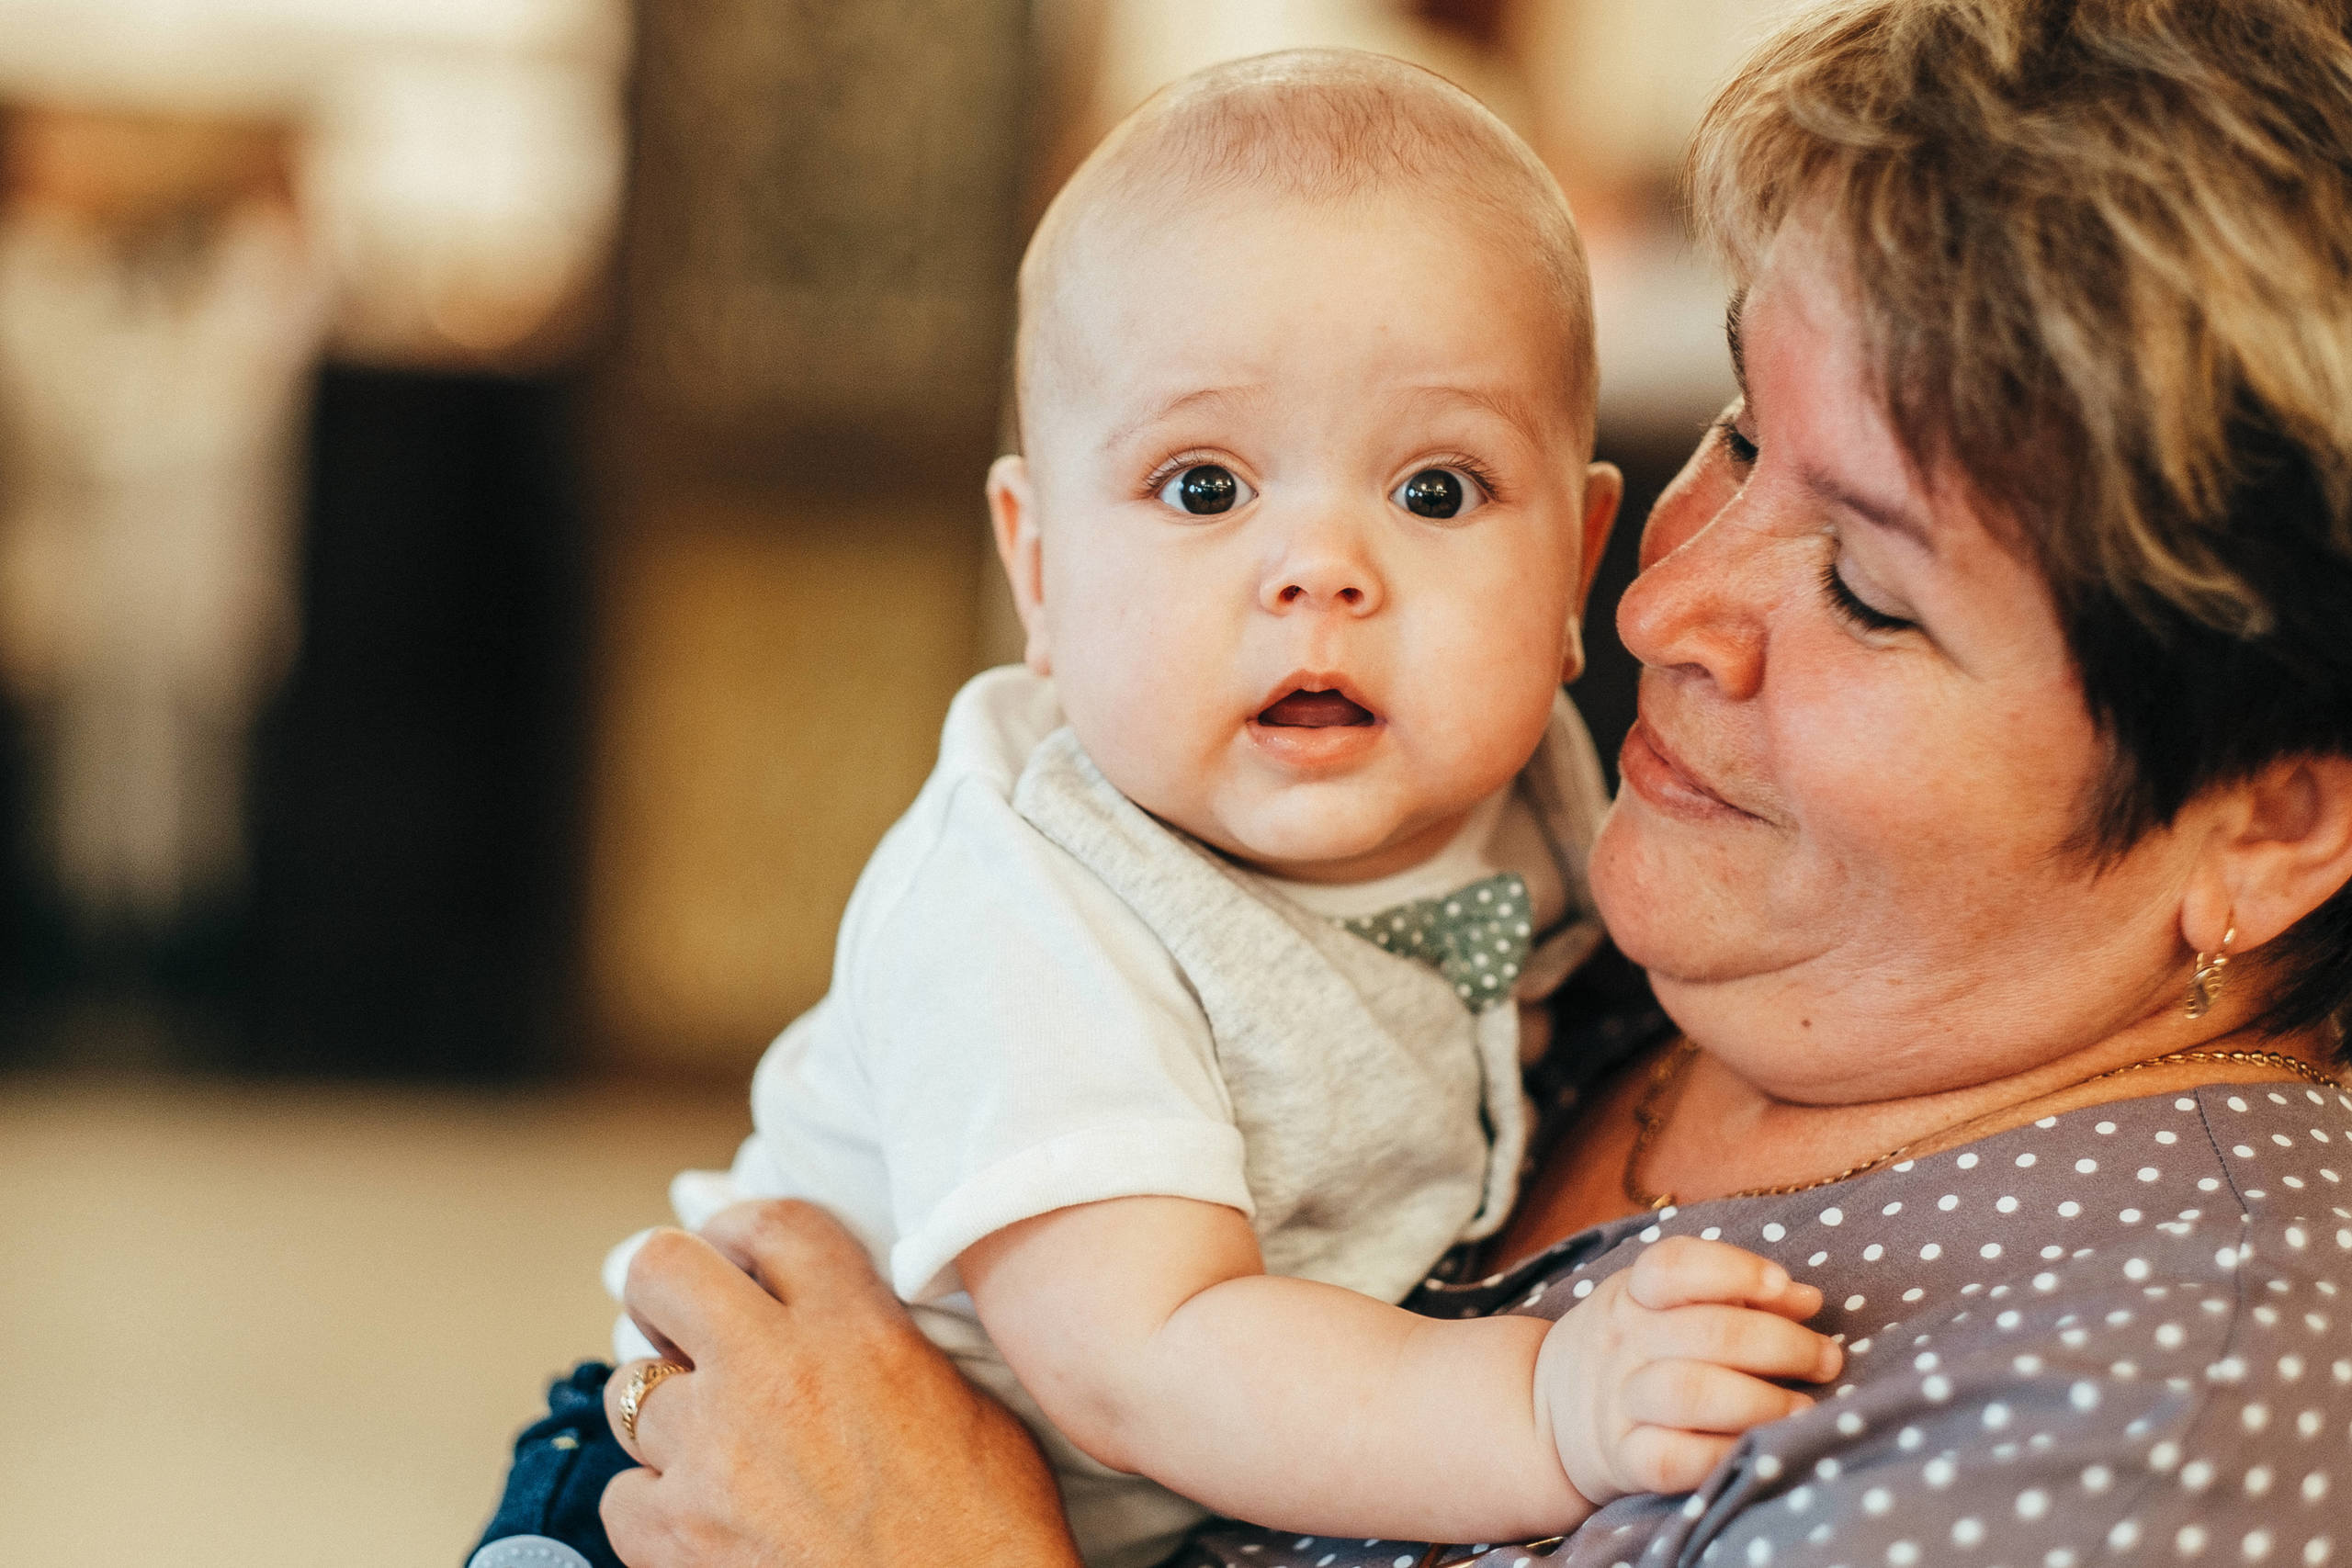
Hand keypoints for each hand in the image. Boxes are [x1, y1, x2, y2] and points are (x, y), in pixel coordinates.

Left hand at [599, 1199, 1083, 1567]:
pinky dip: (654, 1507)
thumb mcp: (964, 1404)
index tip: (737, 1256)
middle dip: (664, 1294)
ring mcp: (713, 1454)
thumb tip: (847, 1330)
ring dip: (666, 1415)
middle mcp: (772, 1373)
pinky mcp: (674, 1537)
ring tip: (712, 1447)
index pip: (771, 1224)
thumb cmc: (987, 1532)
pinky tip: (703, 1521)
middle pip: (661, 1270)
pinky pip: (622, 1494)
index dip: (743, 1232)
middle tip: (686, 1328)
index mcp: (854, 1329)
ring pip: (629, 1391)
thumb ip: (888, 1345)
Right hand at [1536, 1236, 1840, 1503]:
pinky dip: (1722, 1454)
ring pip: (1689, 1393)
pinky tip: (1758, 1449)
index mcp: (1633, 1294)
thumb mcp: (1665, 1306)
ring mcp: (1619, 1401)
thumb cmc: (1634, 1350)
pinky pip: (1671, 1459)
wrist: (1549, 1413)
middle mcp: (1624, 1342)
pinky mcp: (1622, 1459)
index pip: (1673, 1266)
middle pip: (1704, 1333)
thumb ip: (1735, 1295)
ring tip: (1804, 1408)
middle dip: (1781, 1345)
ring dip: (1761, 1400)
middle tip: (1827, 1359)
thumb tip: (1806, 1299)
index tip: (1785, 1288)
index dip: (1734, 1270)